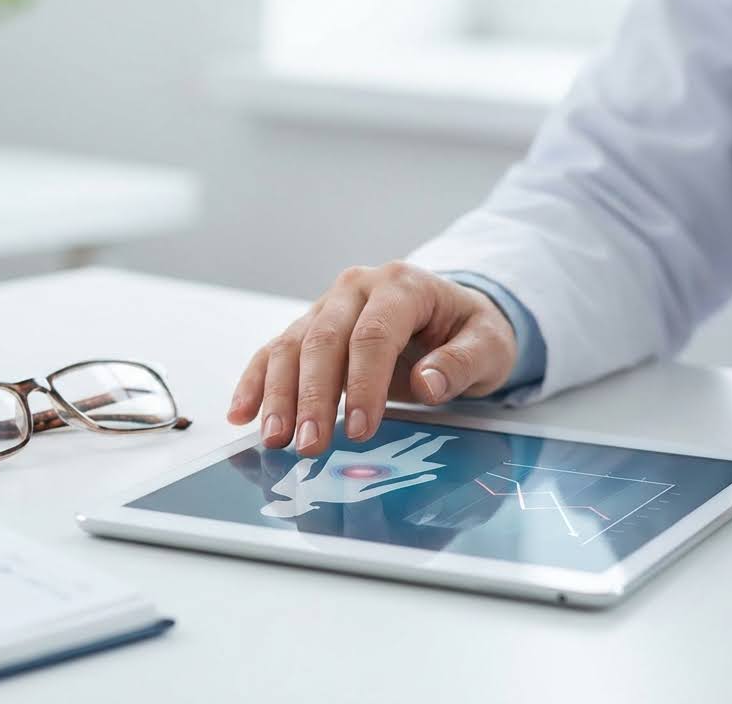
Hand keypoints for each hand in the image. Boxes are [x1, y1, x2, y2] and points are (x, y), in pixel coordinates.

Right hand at [226, 262, 517, 455]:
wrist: (451, 315)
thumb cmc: (471, 332)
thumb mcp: (490, 346)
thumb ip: (462, 364)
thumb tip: (428, 384)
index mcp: (401, 285)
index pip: (373, 334)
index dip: (363, 384)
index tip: (360, 430)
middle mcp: (356, 288)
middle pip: (323, 340)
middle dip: (312, 397)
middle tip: (309, 445)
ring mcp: (327, 305)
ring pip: (291, 346)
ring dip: (278, 396)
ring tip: (274, 440)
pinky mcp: (309, 327)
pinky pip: (274, 352)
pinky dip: (255, 383)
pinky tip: (241, 414)